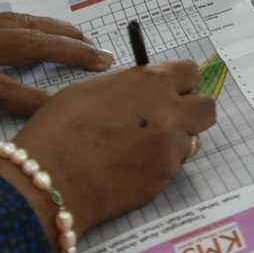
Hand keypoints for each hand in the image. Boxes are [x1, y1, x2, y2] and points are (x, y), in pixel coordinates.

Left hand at [0, 0, 113, 184]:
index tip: (76, 111)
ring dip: (60, 32)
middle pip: (30, 47)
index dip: (42, 102)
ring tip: (91, 39)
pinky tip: (47, 26)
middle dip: (70, 53)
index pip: (6, 90)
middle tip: (106, 61)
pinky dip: (34, 22)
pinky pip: (7, 17)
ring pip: (24, 26)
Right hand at [0, 62, 216, 244]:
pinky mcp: (165, 179)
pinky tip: (128, 169)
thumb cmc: (59, 127)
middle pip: (206, 108)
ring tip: (137, 150)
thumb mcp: (93, 89)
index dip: (179, 82)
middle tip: (167, 119)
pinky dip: (157, 167)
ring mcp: (171, 149)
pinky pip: (171, 167)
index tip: (169, 90)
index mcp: (152, 82)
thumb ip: (130, 86)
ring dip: (172, 142)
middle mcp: (171, 112)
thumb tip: (146, 91)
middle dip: (191, 111)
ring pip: (189, 141)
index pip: (191, 73)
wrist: (47, 179)